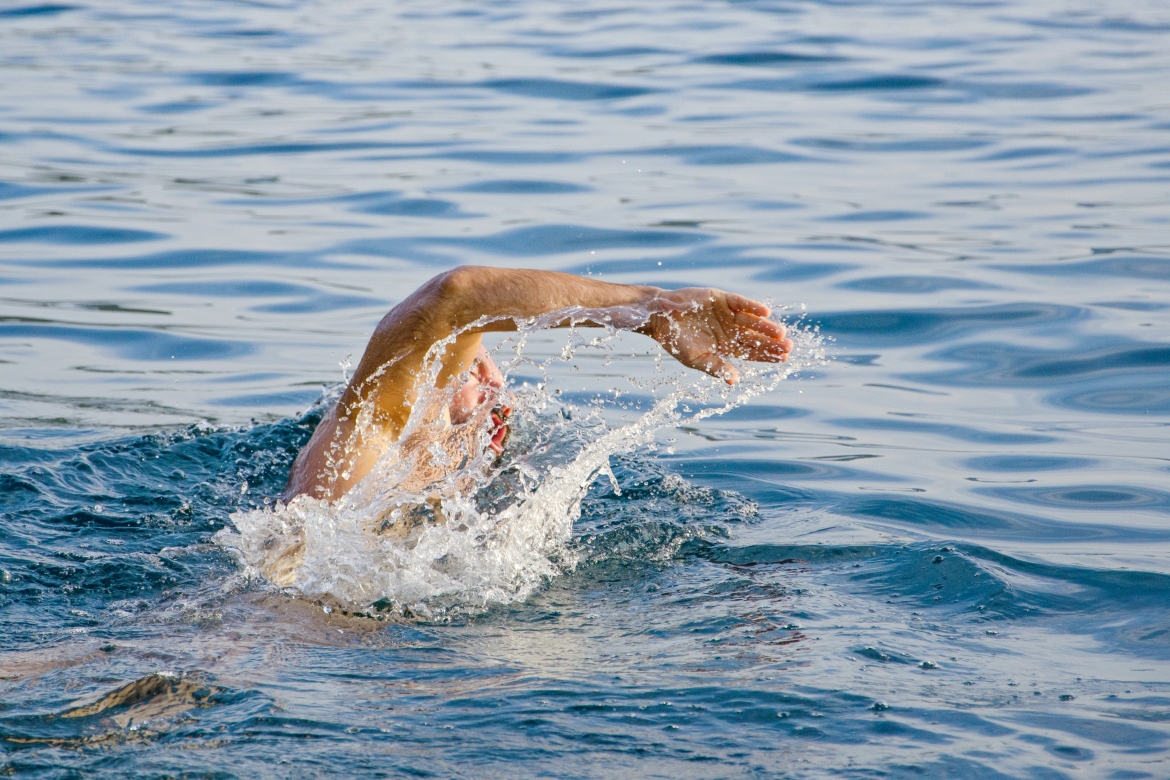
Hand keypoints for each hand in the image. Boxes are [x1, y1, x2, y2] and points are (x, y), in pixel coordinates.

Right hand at [644, 288, 792, 383]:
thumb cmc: (676, 341)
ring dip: (765, 326)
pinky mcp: (722, 298)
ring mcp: (727, 313)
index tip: (784, 359)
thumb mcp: (696, 359)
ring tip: (781, 333)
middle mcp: (731, 330)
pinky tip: (765, 312)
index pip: (752, 352)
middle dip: (772, 343)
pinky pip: (740, 303)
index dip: (768, 355)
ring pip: (752, 321)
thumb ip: (715, 368)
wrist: (660, 317)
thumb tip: (733, 381)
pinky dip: (752, 307)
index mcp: (727, 346)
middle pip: (756, 337)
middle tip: (789, 348)